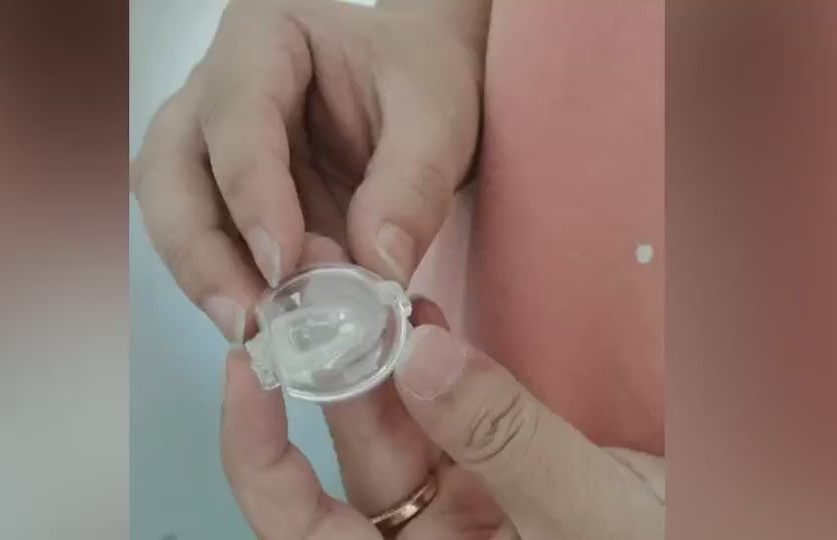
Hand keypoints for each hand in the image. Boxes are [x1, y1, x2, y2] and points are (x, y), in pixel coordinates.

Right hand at [131, 0, 481, 341]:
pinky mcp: (223, 195)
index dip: (251, 193)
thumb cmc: (420, 79)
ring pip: (170, 211)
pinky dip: (231, 285)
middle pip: (169, 168)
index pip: (235, 113)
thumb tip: (376, 269)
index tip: (282, 262)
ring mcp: (209, 143)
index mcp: (263, 38)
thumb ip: (413, 186)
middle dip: (201, 251)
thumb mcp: (438, 118)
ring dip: (205, 277)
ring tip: (257, 333)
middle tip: (249, 318)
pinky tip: (268, 322)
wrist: (416, 89)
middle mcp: (214, 88)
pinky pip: (206, 242)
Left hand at [220, 243, 664, 538]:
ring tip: (365, 281)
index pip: (301, 527)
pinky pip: (456, 419)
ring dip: (383, 359)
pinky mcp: (505, 477)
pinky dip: (441, 369)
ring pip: (403, 430)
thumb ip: (506, 440)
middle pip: (356, 460)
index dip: (258, 454)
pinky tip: (428, 320)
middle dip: (330, 370)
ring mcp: (469, 514)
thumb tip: (416, 356)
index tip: (248, 369)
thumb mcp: (589, 517)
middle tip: (318, 284)